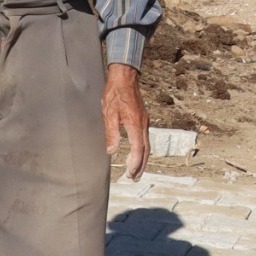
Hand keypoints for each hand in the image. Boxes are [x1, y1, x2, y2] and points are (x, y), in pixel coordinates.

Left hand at [104, 64, 148, 180]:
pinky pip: (145, 138)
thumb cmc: (115, 93)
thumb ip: (110, 133)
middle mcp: (143, 124)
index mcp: (135, 124)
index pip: (138, 149)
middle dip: (141, 166)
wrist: (125, 77)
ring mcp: (144, 121)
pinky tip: (137, 153)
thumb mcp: (108, 113)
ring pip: (147, 145)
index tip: (129, 173)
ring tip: (137, 171)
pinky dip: (142, 150)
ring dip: (142, 160)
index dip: (135, 163)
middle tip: (134, 178)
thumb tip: (111, 151)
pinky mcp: (142, 119)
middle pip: (146, 150)